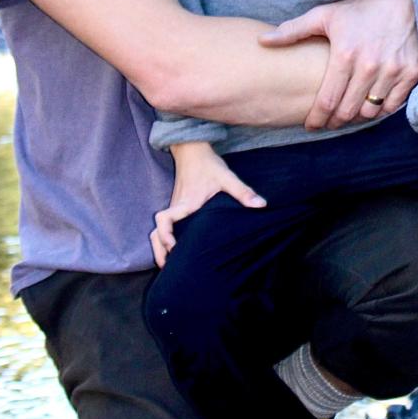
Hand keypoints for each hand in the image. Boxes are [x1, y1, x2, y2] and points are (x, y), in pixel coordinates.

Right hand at [150, 142, 264, 268]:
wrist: (193, 150)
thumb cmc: (208, 164)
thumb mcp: (227, 177)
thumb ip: (243, 192)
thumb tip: (261, 205)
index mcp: (186, 203)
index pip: (164, 220)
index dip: (165, 235)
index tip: (173, 247)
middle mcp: (176, 207)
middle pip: (156, 232)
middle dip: (159, 250)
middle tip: (167, 268)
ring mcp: (174, 207)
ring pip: (158, 230)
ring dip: (160, 246)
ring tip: (168, 264)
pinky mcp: (177, 206)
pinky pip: (165, 226)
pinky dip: (165, 238)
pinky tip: (176, 249)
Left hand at [259, 0, 417, 129]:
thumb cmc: (359, 8)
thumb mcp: (324, 15)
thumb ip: (292, 30)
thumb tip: (262, 41)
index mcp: (345, 55)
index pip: (327, 100)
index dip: (316, 118)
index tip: (310, 125)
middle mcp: (370, 66)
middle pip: (347, 111)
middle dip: (334, 122)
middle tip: (327, 123)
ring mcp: (393, 71)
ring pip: (370, 111)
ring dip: (357, 117)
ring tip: (347, 114)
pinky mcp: (411, 73)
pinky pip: (393, 105)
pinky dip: (380, 110)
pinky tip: (370, 106)